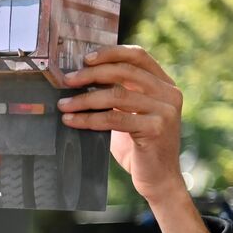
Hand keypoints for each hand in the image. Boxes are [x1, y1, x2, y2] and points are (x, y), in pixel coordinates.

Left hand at [58, 45, 185, 204]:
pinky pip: (114, 118)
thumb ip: (115, 96)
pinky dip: (89, 118)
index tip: (85, 58)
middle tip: (67, 81)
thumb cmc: (138, 147)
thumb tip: (78, 81)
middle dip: (91, 74)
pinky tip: (71, 121)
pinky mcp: (156, 128)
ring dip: (85, 99)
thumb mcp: (129, 115)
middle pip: (125, 71)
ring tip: (64, 104)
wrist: (158, 180)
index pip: (138, 56)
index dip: (111, 53)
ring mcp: (165, 110)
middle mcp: (169, 93)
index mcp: (165, 84)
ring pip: (117, 95)